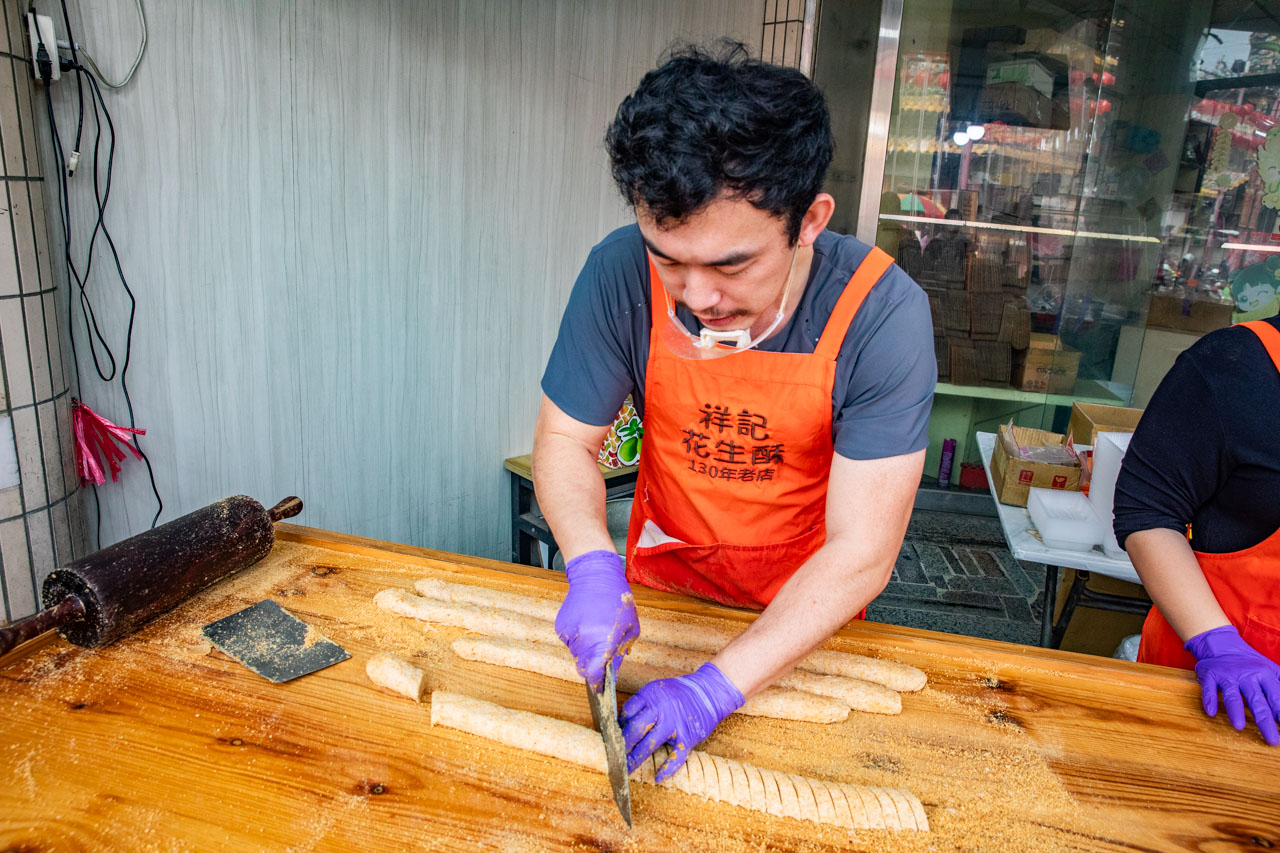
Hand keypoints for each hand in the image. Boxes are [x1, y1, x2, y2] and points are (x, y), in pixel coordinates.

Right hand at [554, 550, 638, 691]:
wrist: (594, 576)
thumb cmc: (617, 600)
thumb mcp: (630, 628)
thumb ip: (620, 652)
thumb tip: (612, 672)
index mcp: (602, 641)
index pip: (594, 673)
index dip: (597, 683)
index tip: (600, 687)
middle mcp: (583, 640)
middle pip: (583, 666)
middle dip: (592, 664)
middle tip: (602, 651)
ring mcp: (569, 633)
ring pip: (576, 654)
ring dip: (585, 650)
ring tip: (595, 629)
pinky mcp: (560, 627)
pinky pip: (569, 642)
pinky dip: (577, 639)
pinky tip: (585, 623)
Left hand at [620, 663, 743, 781]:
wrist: (709, 691)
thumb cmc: (680, 692)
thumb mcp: (658, 689)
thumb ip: (642, 704)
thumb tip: (622, 723)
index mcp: (650, 695)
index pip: (627, 712)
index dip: (617, 726)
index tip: (611, 738)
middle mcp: (661, 709)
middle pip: (634, 729)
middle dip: (621, 745)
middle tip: (612, 757)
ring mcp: (674, 724)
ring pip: (649, 744)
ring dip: (635, 759)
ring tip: (625, 769)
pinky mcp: (688, 736)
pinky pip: (676, 756)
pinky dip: (667, 769)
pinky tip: (658, 777)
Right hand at [1185, 625, 1279, 746]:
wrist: (1222, 646)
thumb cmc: (1251, 664)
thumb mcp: (1272, 670)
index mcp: (1265, 674)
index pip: (1276, 698)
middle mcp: (1246, 675)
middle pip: (1257, 701)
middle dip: (1265, 722)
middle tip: (1272, 740)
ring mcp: (1227, 676)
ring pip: (1232, 695)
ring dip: (1235, 710)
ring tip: (1239, 727)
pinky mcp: (1210, 675)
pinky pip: (1209, 689)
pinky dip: (1209, 700)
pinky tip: (1211, 712)